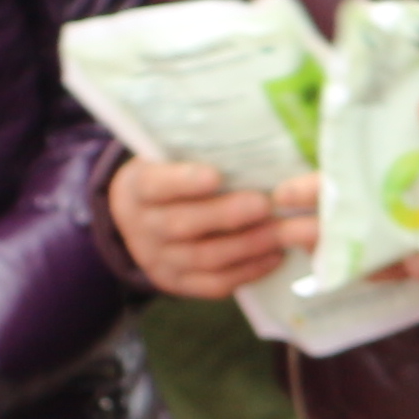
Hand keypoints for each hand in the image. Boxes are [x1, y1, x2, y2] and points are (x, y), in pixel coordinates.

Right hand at [109, 156, 308, 300]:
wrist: (142, 216)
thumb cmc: (171, 174)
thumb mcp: (169, 156)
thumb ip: (197, 150)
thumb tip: (246, 135)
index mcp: (137, 188)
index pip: (155, 185)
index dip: (184, 182)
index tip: (216, 175)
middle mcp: (142, 227)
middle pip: (182, 225)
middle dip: (227, 215)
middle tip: (265, 204)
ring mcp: (158, 260)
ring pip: (203, 258)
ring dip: (248, 245)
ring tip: (281, 232)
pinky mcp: (178, 283)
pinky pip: (213, 284)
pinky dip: (247, 271)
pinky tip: (274, 256)